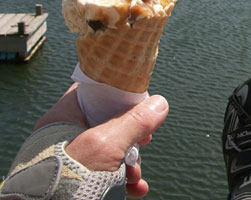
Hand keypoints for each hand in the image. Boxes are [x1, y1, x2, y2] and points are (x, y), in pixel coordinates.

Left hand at [34, 83, 168, 197]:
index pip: (92, 91)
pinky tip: (136, 187)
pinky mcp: (78, 182)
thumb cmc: (69, 180)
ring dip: (130, 162)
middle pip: (107, 123)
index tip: (140, 99)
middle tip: (145, 141)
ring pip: (110, 151)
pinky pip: (106, 175)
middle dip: (132, 135)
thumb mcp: (106, 146)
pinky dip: (124, 180)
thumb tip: (160, 103)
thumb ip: (134, 122)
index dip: (118, 92)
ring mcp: (71, 162)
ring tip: (135, 175)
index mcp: (61, 120)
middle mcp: (64, 138)